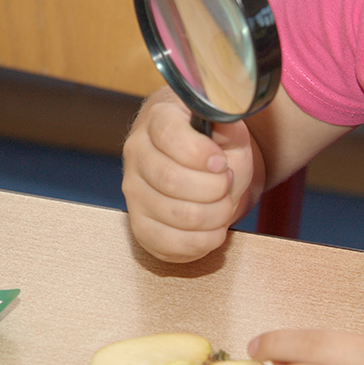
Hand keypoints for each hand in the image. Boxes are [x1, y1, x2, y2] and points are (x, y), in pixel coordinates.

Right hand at [122, 87, 259, 261]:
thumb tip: (222, 120)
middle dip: (214, 188)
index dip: (201, 154)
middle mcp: (137, 154)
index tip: (221, 163)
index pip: (170, 137)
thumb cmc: (217, 149)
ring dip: (215, 215)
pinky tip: (214, 227)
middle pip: (172, 180)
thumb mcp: (229, 130)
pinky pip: (172, 244)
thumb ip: (226, 124)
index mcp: (157, 120)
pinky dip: (204, 240)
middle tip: (227, 184)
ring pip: (177, 215)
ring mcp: (134, 193)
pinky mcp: (141, 227)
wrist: (211, 175)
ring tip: (224, 204)